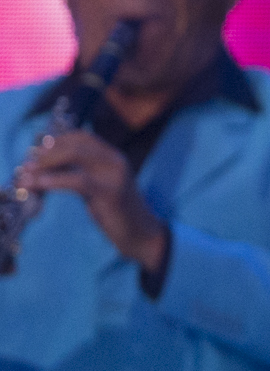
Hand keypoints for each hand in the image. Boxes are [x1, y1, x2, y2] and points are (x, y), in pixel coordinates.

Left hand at [21, 130, 168, 272]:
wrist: (141, 233)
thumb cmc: (116, 212)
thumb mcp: (97, 187)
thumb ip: (79, 174)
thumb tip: (46, 168)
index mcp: (113, 157)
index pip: (82, 137)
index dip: (56, 141)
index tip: (36, 153)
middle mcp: (116, 161)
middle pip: (77, 144)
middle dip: (47, 153)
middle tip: (28, 166)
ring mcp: (115, 175)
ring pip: (76, 156)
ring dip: (46, 164)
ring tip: (27, 175)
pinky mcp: (111, 193)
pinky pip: (78, 181)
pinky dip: (55, 181)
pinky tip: (40, 185)